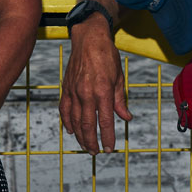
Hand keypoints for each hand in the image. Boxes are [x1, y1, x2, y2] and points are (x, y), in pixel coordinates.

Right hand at [60, 24, 131, 153]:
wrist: (88, 39)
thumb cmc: (107, 56)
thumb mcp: (119, 78)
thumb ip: (120, 100)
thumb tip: (126, 117)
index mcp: (103, 91)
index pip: (105, 122)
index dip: (108, 138)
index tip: (110, 148)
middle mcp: (86, 94)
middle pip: (88, 125)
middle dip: (92, 142)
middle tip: (96, 152)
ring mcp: (74, 91)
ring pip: (75, 121)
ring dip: (80, 136)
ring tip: (85, 146)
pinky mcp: (66, 88)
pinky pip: (65, 110)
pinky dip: (67, 122)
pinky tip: (71, 130)